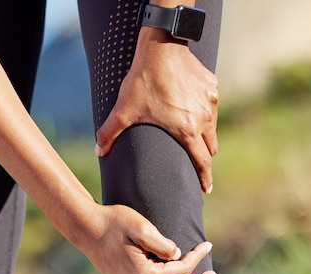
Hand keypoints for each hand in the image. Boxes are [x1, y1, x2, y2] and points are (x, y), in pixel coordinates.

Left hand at [95, 29, 218, 193]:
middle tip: (196, 162)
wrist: (161, 47)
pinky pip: (211, 105)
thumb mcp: (124, 109)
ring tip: (189, 133)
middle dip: (204, 156)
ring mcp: (211, 101)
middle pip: (210, 146)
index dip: (204, 178)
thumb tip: (98, 152)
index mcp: (187, 130)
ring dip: (204, 133)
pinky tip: (189, 106)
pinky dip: (203, 110)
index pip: (201, 161)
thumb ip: (109, 133)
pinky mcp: (212, 86)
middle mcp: (204, 118)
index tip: (206, 189)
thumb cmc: (143, 80)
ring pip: (212, 126)